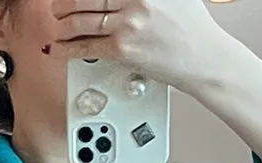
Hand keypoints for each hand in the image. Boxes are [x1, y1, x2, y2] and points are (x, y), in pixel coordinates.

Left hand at [45, 0, 225, 95]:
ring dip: (63, 22)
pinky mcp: (123, 48)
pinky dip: (67, 48)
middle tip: (57, 4)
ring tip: (57, 23)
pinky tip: (58, 48)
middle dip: (65, 1)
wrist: (204, 57)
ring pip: (81, 19)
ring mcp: (128, 23)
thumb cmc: (192, 26)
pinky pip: (87, 47)